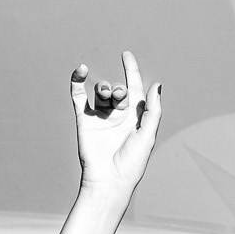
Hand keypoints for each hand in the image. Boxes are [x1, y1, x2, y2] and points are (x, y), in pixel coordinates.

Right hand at [71, 50, 163, 191]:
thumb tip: (156, 85)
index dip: (131, 71)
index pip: (134, 89)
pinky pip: (78, 96)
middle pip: (118, 90)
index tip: (126, 54)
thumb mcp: (148, 134)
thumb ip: (153, 110)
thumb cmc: (132, 162)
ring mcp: (100, 117)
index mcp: (135, 119)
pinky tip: (82, 70)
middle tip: (120, 96)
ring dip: (104, 87)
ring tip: (107, 94)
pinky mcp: (83, 120)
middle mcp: (118, 116)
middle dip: (120, 88)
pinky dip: (78, 81)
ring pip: (101, 92)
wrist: (109, 179)